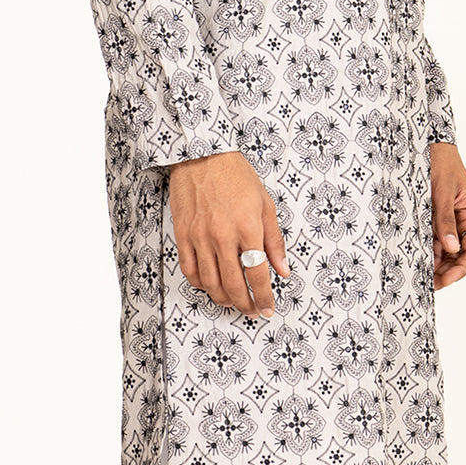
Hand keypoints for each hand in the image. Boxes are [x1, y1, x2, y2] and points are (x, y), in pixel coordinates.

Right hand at [169, 150, 291, 316]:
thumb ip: (274, 240)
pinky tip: (210, 286)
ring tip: (233, 302)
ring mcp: (200, 236)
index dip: (264, 296)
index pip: (257, 273)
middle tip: (252, 310)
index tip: (268, 306)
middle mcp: (223, 235)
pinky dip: (200, 284)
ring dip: (223, 299)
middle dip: (245, 304)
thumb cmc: (236, 175)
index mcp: (248, 226)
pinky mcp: (183, 234)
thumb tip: (282, 269)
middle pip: (233, 284)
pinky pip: (190, 270)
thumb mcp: (264, 204)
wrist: (203, 154)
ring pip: (210, 282)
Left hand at [430, 142, 465, 288]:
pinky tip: (417, 259)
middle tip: (429, 284)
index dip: (461, 267)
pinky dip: (428, 250)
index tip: (445, 279)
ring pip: (447, 249)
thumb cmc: (440, 161)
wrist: (427, 144)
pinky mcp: (436, 217)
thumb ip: (445, 220)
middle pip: (461, 254)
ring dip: (436, 263)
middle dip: (447, 270)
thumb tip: (452, 249)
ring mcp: (451, 219)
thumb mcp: (441, 191)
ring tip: (421, 276)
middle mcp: (465, 219)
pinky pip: (435, 238)